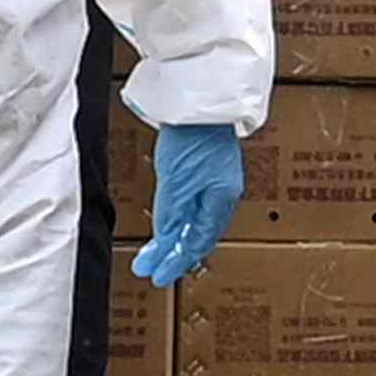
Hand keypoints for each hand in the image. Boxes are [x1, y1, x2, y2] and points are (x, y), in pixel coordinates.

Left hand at [132, 121, 250, 285]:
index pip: (197, 241)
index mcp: (221, 200)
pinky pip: (193, 203)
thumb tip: (165, 241)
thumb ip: (170, 214)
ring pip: (194, 219)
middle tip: (153, 270)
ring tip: (155, 251)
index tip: (158, 276)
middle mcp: (222, 193)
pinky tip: (170, 221)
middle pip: (197, 233)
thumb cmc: (193, 136)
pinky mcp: (205, 166)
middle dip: (173, 253)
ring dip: (173, 237)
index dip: (176, 261)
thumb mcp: (176, 183)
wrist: (200, 99)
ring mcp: (215, 179)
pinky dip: (179, 217)